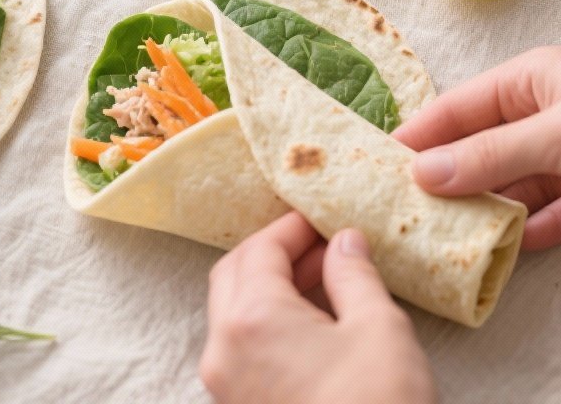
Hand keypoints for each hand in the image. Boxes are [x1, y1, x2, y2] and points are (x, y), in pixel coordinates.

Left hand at [200, 211, 435, 403]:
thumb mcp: (379, 329)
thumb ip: (354, 274)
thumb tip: (344, 243)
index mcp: (251, 319)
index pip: (261, 248)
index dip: (294, 227)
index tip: (324, 217)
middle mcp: (224, 350)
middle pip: (235, 275)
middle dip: (275, 252)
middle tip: (322, 245)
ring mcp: (227, 389)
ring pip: (235, 313)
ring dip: (272, 288)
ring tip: (326, 282)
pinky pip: (243, 349)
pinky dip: (270, 324)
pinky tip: (315, 325)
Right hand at [396, 46, 560, 250]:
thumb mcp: (555, 135)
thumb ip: (492, 154)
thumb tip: (424, 173)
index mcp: (528, 81)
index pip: (456, 108)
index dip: (419, 136)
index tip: (380, 168)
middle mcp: (543, 114)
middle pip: (482, 148)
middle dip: (450, 180)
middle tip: (408, 213)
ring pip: (516, 182)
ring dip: (489, 210)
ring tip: (448, 238)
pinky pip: (554, 209)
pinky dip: (535, 228)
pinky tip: (513, 245)